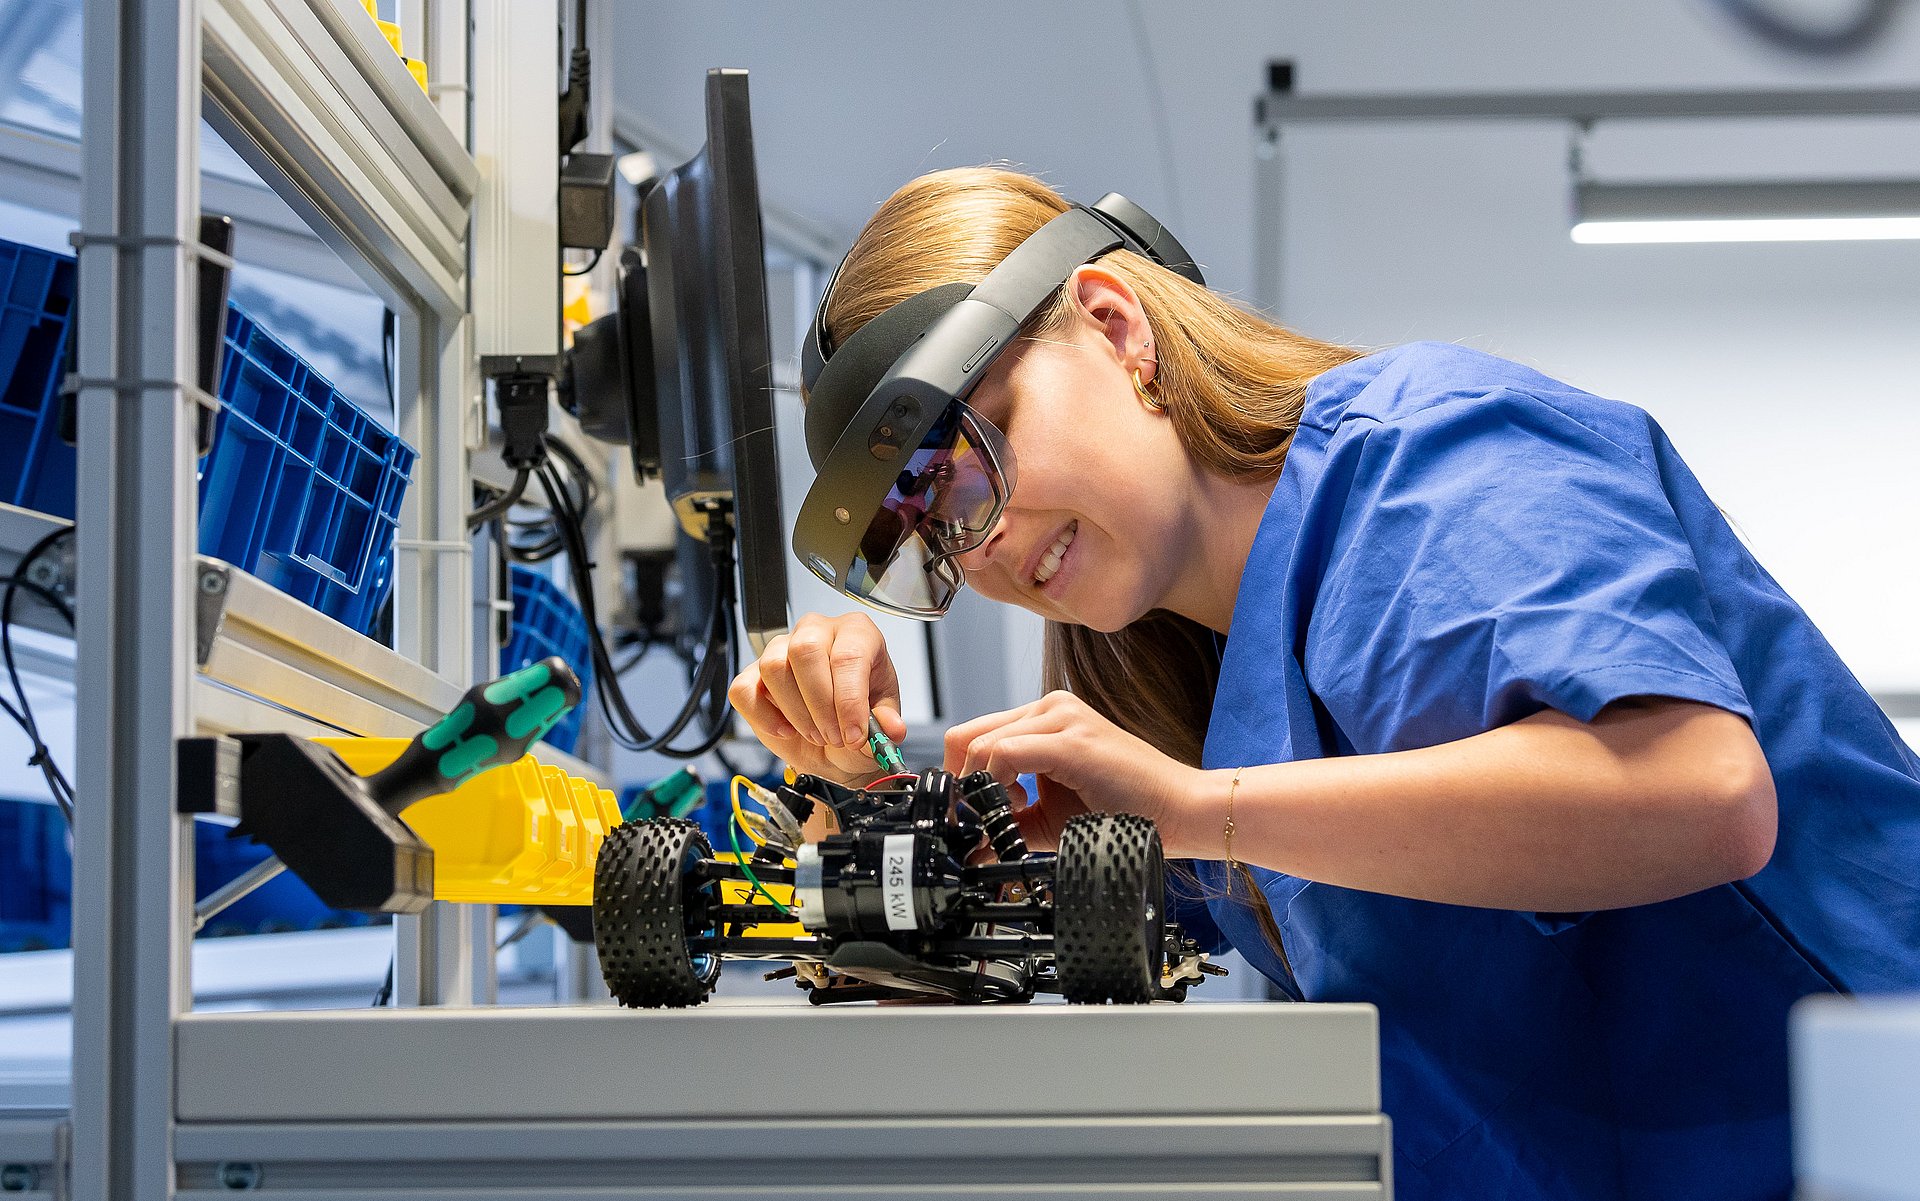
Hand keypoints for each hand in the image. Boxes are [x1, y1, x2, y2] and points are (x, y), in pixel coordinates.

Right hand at [728, 612, 906, 784]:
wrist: (832, 742)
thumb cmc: (856, 720)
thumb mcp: (880, 725)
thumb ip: (886, 725)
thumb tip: (892, 728)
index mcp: (857, 632)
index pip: (848, 656)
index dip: (850, 700)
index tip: (855, 735)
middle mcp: (817, 630)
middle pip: (806, 652)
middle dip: (820, 704)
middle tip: (833, 736)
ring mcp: (781, 647)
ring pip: (774, 667)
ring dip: (796, 712)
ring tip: (815, 733)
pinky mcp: (752, 672)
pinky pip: (745, 690)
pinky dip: (764, 717)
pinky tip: (786, 730)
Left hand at [942, 691, 1202, 852]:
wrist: (1182, 811)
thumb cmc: (1128, 812)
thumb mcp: (1050, 818)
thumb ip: (1008, 824)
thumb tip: (970, 847)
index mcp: (1046, 719)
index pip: (976, 736)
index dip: (958, 779)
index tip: (965, 816)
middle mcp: (1051, 707)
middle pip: (969, 736)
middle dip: (960, 786)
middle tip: (975, 823)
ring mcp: (1061, 716)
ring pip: (982, 744)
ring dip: (980, 789)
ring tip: (1010, 816)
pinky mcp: (1071, 738)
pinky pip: (1005, 753)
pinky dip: (997, 786)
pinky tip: (1020, 806)